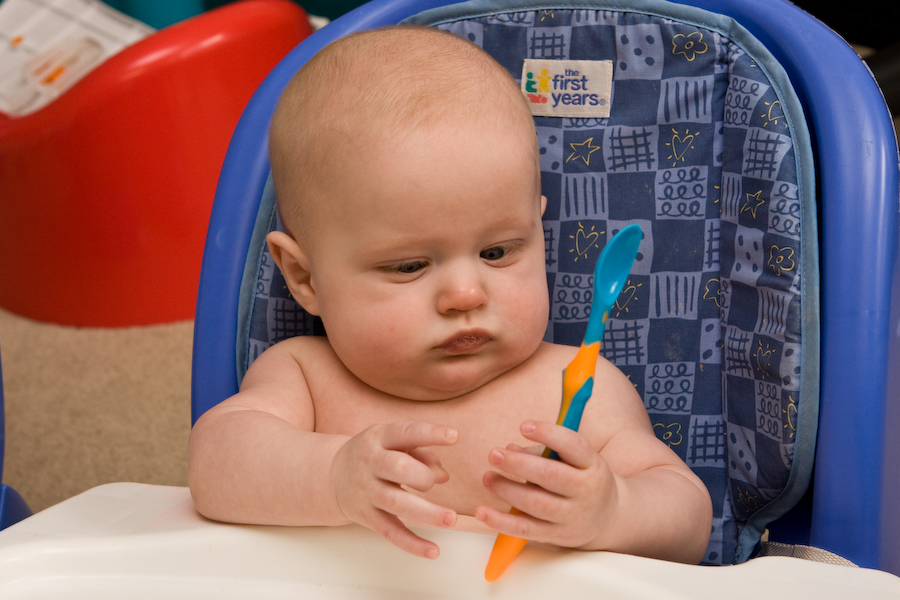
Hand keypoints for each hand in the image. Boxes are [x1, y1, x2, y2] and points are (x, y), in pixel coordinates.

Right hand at [330, 421, 458, 558]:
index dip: (430, 433)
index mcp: (379, 438)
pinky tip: (433, 551)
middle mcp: (370, 463)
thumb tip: (443, 477)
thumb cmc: (375, 454)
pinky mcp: (366, 516)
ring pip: (397, 503)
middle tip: (432, 482)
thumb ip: (422, 453)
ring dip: (427, 513)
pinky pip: (391, 532)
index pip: (405, 433)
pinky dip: (412, 543)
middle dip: (422, 476)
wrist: (333, 475)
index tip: (454, 436)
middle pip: (397, 468)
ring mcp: (367, 491)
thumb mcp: (393, 443)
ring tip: (451, 519)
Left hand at [475, 420, 618, 548]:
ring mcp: (571, 515)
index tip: (524, 426)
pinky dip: (500, 522)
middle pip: (551, 476)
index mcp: (592, 464)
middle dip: (519, 464)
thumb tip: (509, 449)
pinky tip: (482, 512)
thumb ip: (542, 452)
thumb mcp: (573, 460)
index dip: (548, 434)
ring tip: (488, 477)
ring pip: (536, 503)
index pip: (573, 445)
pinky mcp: (556, 535)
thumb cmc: (581, 478)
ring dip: (507, 490)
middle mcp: (586, 490)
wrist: (606, 518)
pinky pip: (525, 529)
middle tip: (494, 454)